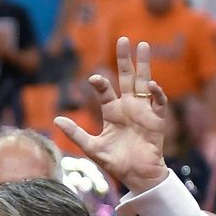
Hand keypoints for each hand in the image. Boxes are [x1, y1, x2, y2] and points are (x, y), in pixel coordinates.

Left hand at [55, 38, 168, 194]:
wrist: (137, 176)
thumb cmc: (116, 163)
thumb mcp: (92, 148)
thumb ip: (75, 133)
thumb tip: (56, 119)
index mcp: (112, 112)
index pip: (106, 91)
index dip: (100, 83)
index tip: (93, 79)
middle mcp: (128, 107)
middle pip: (127, 78)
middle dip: (125, 59)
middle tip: (123, 39)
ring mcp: (143, 111)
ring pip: (144, 82)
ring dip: (144, 65)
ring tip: (143, 45)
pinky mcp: (156, 120)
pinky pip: (159, 102)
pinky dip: (156, 93)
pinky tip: (151, 85)